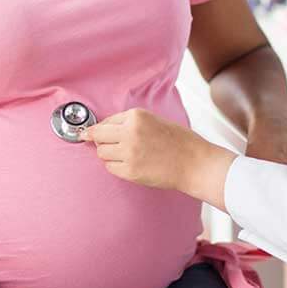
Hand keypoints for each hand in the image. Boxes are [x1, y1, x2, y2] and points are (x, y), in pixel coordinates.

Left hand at [81, 108, 234, 193]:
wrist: (194, 162)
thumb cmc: (179, 142)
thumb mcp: (154, 121)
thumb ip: (130, 123)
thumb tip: (105, 129)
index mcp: (136, 116)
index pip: (106, 121)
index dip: (102, 129)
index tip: (92, 133)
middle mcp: (130, 132)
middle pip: (98, 136)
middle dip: (100, 141)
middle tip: (106, 145)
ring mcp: (128, 152)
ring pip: (102, 153)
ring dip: (109, 155)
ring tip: (126, 156)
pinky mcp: (130, 171)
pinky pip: (110, 168)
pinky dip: (116, 167)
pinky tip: (130, 165)